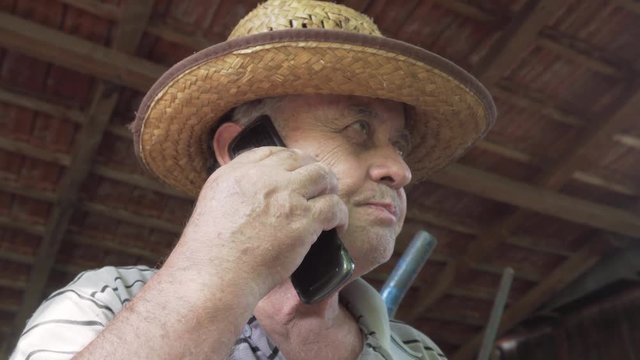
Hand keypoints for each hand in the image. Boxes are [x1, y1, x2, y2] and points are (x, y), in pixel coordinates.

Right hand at [168, 147, 347, 302]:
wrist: (215, 276)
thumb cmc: (209, 253)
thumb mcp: (212, 204)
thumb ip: (235, 190)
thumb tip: (254, 191)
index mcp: (237, 173)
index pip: (272, 152)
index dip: (290, 161)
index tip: (297, 172)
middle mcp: (262, 178)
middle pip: (300, 160)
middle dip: (313, 171)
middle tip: (320, 187)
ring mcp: (285, 197)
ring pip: (322, 176)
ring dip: (330, 188)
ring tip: (331, 201)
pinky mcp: (303, 219)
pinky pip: (333, 206)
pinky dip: (339, 215)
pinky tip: (337, 225)